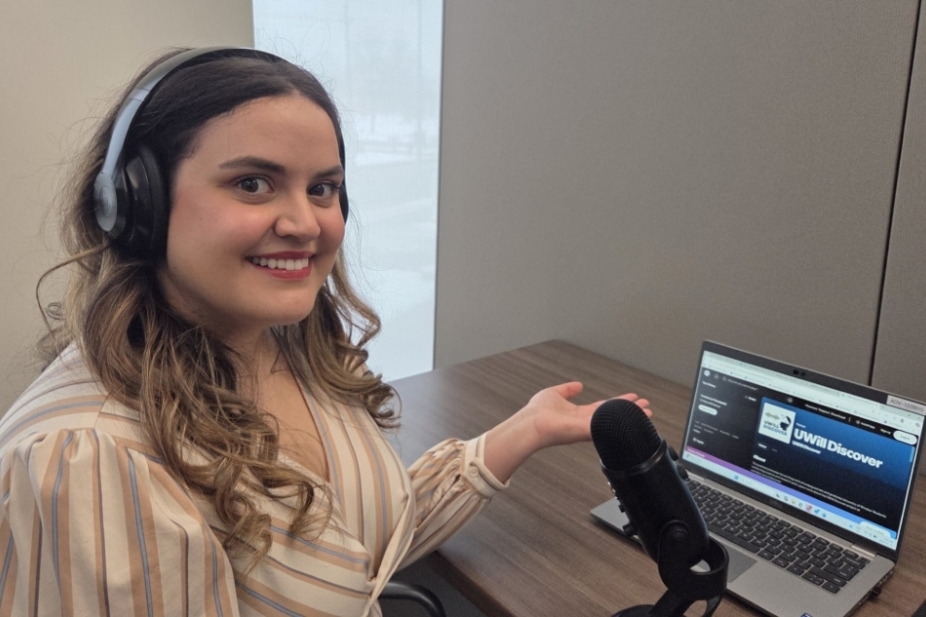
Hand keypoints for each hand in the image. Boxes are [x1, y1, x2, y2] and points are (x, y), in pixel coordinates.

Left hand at [521, 382, 651, 449]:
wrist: (531, 423)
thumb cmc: (537, 412)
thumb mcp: (554, 393)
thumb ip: (567, 389)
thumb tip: (577, 385)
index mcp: (578, 413)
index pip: (603, 407)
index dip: (618, 402)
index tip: (632, 398)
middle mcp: (585, 421)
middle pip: (613, 415)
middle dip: (630, 410)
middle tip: (646, 406)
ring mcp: (588, 427)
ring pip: (614, 421)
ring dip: (631, 416)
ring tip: (646, 411)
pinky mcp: (588, 431)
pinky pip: (608, 425)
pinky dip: (621, 420)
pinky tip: (633, 416)